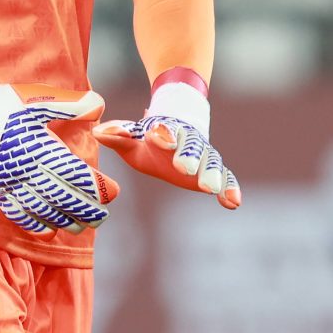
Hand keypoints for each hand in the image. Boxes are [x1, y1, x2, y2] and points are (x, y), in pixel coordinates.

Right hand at [0, 92, 115, 233]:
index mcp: (40, 146)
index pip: (75, 174)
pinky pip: (17, 213)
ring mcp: (10, 181)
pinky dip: (34, 225)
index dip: (97, 187)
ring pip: (42, 210)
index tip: (114, 193)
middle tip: (102, 216)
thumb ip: (72, 105)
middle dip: (86, 210)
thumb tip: (100, 107)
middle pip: (62, 197)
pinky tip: (49, 233)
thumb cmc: (7, 103)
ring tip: (82, 226)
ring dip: (65, 221)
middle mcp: (25, 168)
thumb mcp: (39, 99)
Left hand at [95, 76, 239, 209]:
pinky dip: (230, 188)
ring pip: (210, 161)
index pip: (164, 129)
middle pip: (191, 145)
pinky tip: (233, 203)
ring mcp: (202, 156)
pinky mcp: (213, 171)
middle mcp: (188, 141)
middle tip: (183, 168)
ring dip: (211, 174)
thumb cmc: (148, 141)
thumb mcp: (131, 140)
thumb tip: (99, 132)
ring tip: (209, 189)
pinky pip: (226, 177)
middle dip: (187, 155)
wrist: (175, 133)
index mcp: (165, 130)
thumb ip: (118, 136)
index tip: (159, 138)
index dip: (162, 133)